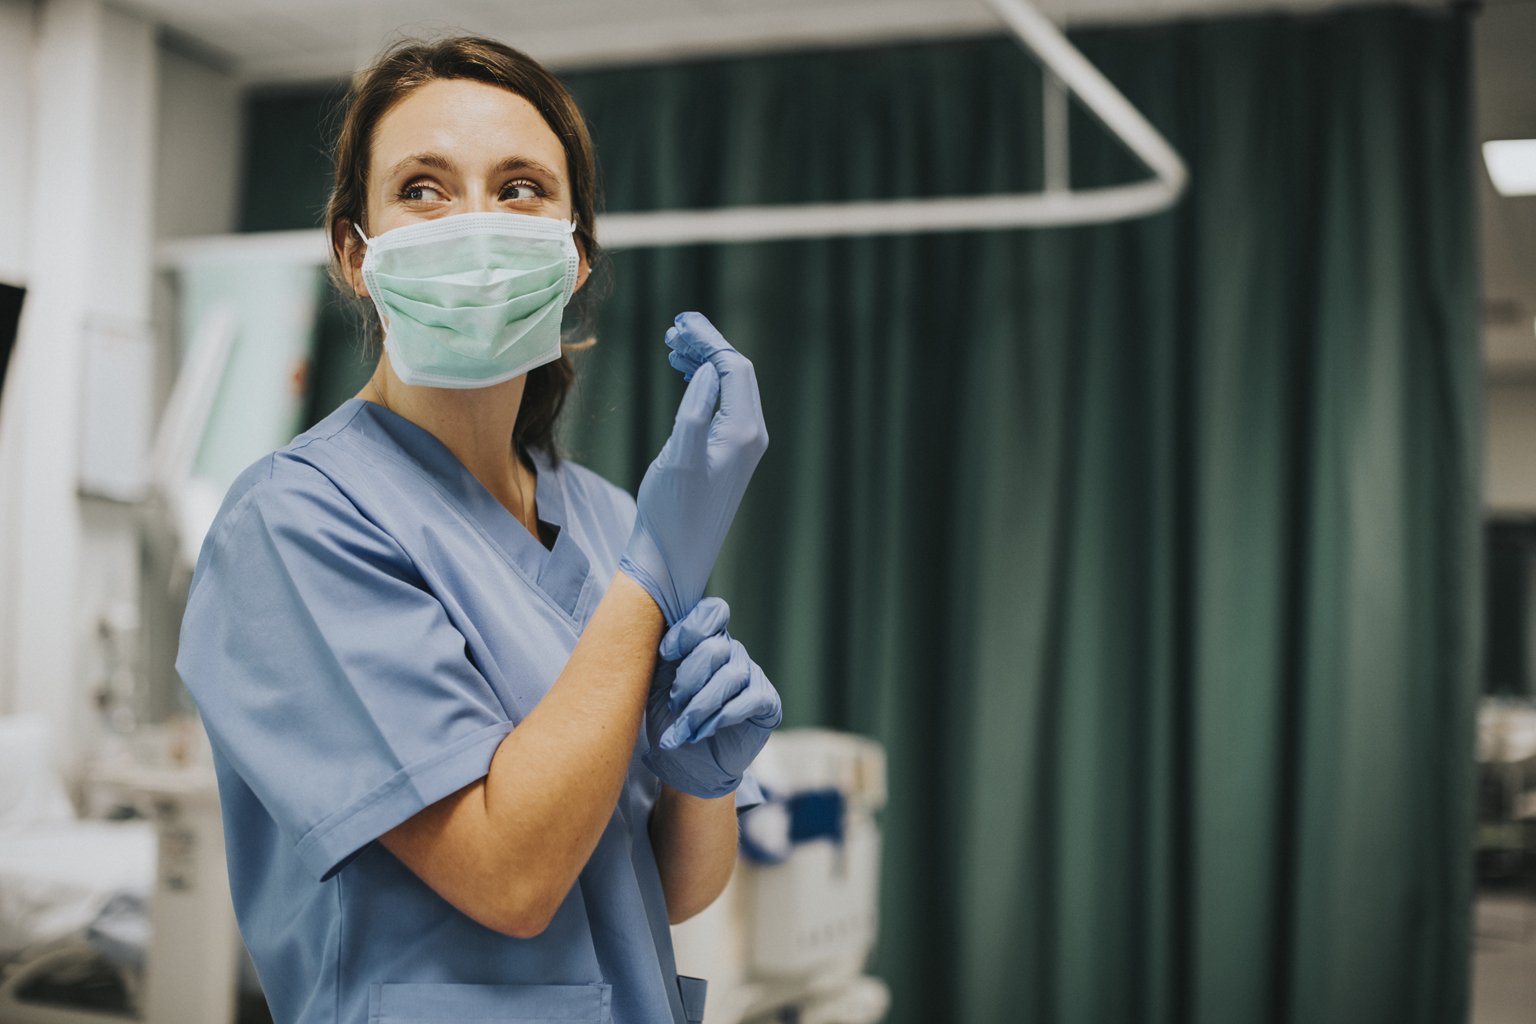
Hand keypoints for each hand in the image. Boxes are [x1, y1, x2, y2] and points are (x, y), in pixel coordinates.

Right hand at [618, 313, 767, 624]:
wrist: (672, 559)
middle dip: (707, 346)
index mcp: (743, 432)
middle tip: (672, 330)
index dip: (709, 340)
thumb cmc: (671, 513)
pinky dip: (702, 384)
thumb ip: (695, 410)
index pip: (734, 368)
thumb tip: (708, 371)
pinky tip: (683, 377)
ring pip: (728, 388)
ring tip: (672, 347)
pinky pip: (721, 406)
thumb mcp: (678, 457)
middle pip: (736, 373)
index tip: (679, 323)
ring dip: (703, 363)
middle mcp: (750, 437)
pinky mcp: (726, 456)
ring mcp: (740, 447)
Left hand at [644, 597, 781, 798]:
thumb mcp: (657, 684)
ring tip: (683, 729)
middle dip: (688, 678)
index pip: (711, 612)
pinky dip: (722, 717)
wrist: (686, 764)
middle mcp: (732, 652)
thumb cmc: (669, 719)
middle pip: (715, 647)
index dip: (689, 629)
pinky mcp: (767, 702)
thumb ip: (663, 656)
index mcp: (706, 640)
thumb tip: (656, 633)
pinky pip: (750, 699)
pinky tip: (704, 731)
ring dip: (700, 705)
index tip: (665, 654)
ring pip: (730, 676)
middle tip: (673, 705)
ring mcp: (752, 675)